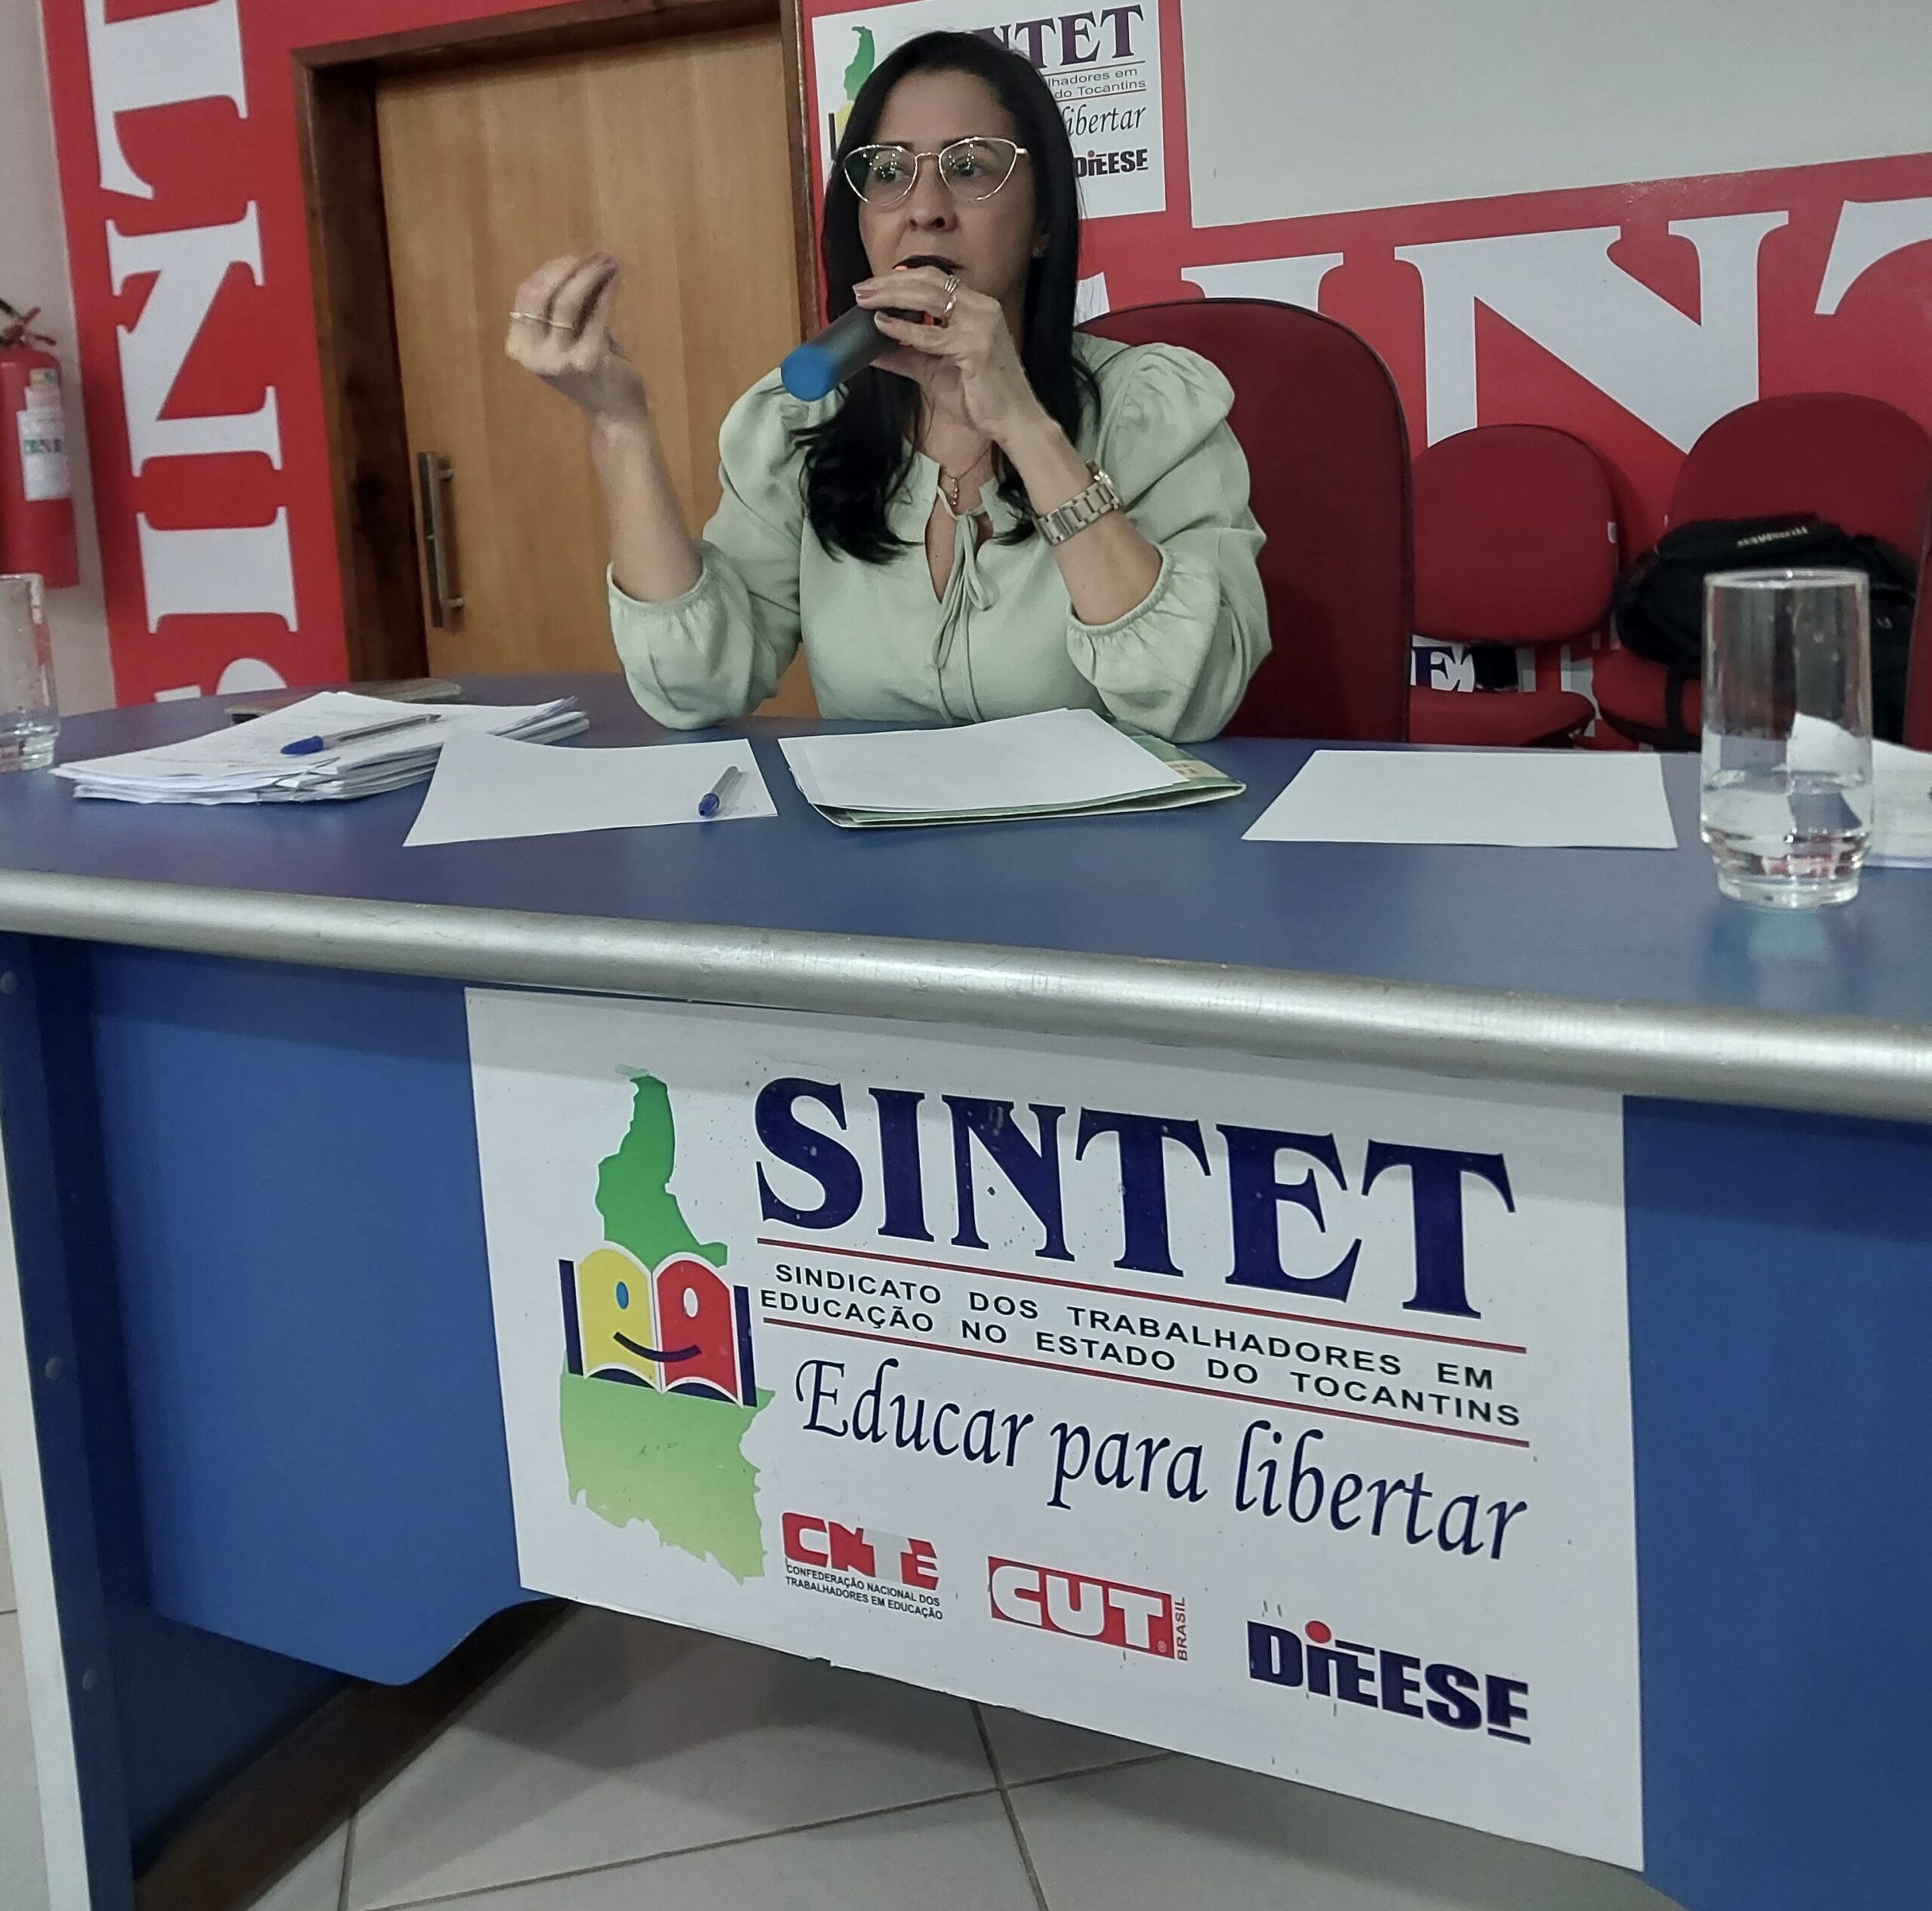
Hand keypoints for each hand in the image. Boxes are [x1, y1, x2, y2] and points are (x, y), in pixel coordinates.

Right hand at [505, 253, 647, 428]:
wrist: (615, 412)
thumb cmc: (591, 373)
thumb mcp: (568, 337)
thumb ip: (563, 307)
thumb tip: (577, 261)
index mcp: (519, 348)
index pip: (526, 295)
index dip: (550, 271)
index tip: (574, 258)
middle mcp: (533, 356)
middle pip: (544, 294)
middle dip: (570, 268)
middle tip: (594, 255)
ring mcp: (560, 360)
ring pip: (568, 301)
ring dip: (590, 274)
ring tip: (608, 261)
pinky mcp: (588, 360)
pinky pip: (596, 313)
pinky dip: (607, 289)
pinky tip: (616, 277)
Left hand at [853, 269, 1050, 448]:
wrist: (1011, 421)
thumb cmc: (980, 397)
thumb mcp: (934, 371)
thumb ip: (906, 357)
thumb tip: (873, 352)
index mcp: (976, 307)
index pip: (933, 279)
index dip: (900, 278)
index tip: (871, 286)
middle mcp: (981, 308)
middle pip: (928, 281)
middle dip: (890, 283)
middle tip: (860, 290)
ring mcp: (981, 325)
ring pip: (929, 298)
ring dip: (892, 297)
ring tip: (865, 302)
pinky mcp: (977, 347)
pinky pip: (932, 335)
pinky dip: (904, 328)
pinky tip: (883, 325)